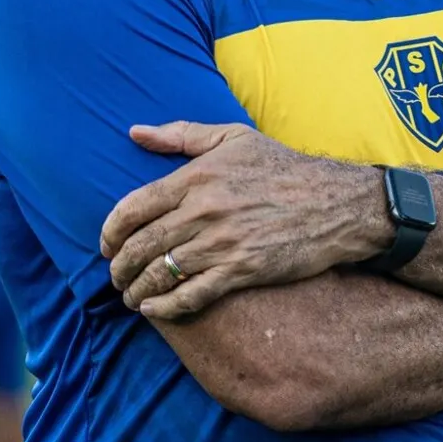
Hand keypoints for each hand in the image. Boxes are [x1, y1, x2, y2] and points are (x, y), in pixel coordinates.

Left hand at [101, 121, 392, 319]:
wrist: (337, 202)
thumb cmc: (285, 167)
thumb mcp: (235, 138)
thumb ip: (181, 134)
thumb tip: (134, 132)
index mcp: (197, 177)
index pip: (133, 208)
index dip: (110, 232)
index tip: (106, 245)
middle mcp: (204, 210)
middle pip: (141, 245)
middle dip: (119, 266)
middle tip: (116, 276)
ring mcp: (222, 242)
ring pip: (160, 272)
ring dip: (137, 289)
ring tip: (130, 296)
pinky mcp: (242, 269)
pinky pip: (191, 294)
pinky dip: (165, 306)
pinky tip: (153, 309)